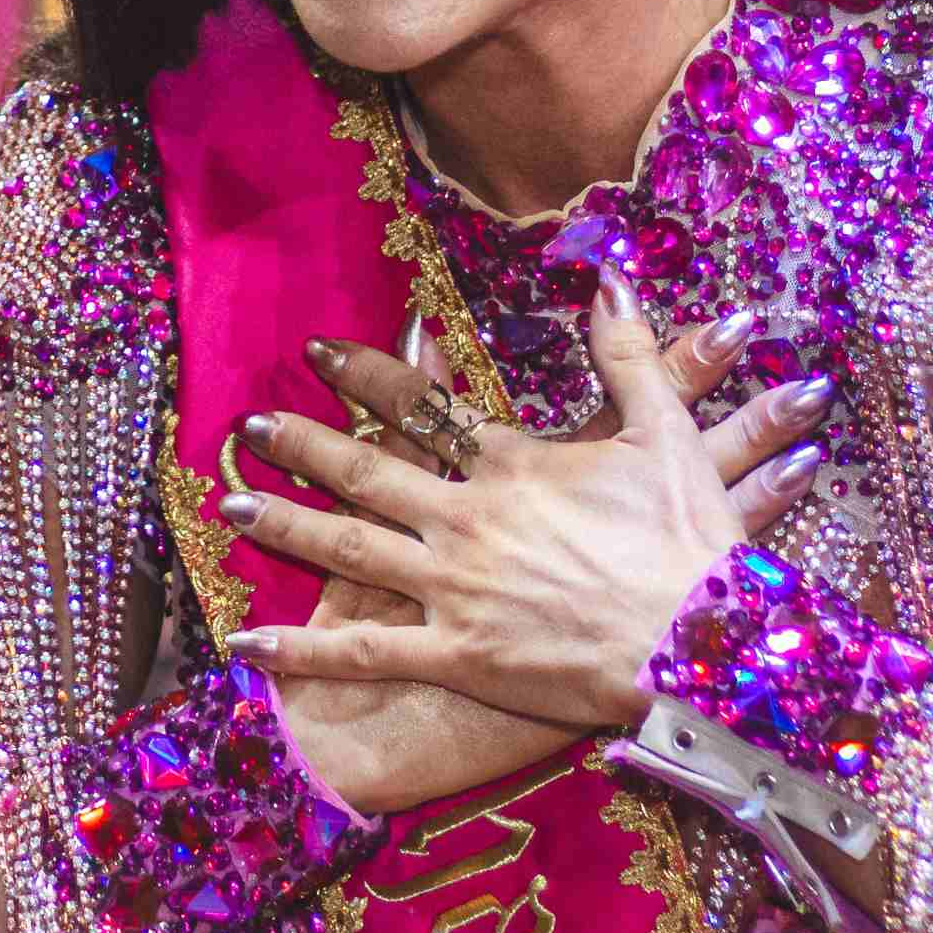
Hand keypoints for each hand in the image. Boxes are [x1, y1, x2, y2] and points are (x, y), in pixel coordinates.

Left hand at [223, 278, 833, 737]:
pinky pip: (363, 652)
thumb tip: (608, 277)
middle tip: (249, 428)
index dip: (366, 376)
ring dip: (284, 525)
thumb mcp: (667, 434)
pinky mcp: (456, 655)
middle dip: (302, 446)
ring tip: (229, 507)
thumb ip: (628, 354)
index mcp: (512, 464)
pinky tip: (245, 642)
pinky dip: (301, 649)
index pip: (422, 408)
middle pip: (365, 472)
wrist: (703, 645)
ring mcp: (453, 588)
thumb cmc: (691, 545)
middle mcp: (467, 519)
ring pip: (348, 549)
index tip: (319, 353)